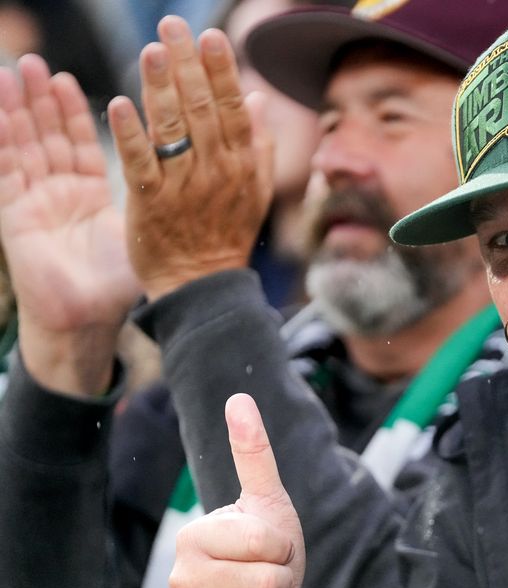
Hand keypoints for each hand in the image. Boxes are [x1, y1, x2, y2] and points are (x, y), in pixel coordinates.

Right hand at [0, 55, 136, 394]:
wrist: (91, 320)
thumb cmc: (120, 283)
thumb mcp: (143, 228)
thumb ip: (165, 195)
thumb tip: (204, 171)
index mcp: (87, 196)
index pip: (78, 144)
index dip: (72, 113)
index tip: (67, 78)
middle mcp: (58, 195)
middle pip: (47, 137)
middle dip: (40, 101)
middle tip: (36, 64)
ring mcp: (34, 204)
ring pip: (22, 147)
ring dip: (16, 110)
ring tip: (15, 74)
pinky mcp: (16, 217)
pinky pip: (6, 172)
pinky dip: (4, 141)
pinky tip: (1, 114)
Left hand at [109, 16, 272, 300]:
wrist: (202, 285)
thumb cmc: (226, 234)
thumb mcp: (255, 191)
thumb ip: (257, 145)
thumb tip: (258, 99)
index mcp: (241, 165)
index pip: (232, 108)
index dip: (222, 71)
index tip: (213, 37)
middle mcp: (215, 171)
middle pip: (201, 109)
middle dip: (187, 65)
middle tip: (173, 27)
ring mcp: (183, 187)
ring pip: (172, 130)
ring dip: (160, 88)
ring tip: (150, 51)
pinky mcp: (150, 203)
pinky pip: (140, 163)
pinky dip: (130, 135)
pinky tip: (120, 105)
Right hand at [166, 393, 309, 587]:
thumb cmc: (271, 560)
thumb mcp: (270, 504)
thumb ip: (254, 454)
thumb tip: (238, 397)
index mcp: (195, 535)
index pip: (265, 542)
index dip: (284, 551)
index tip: (273, 553)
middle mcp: (178, 576)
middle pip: (266, 581)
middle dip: (281, 585)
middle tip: (267, 585)